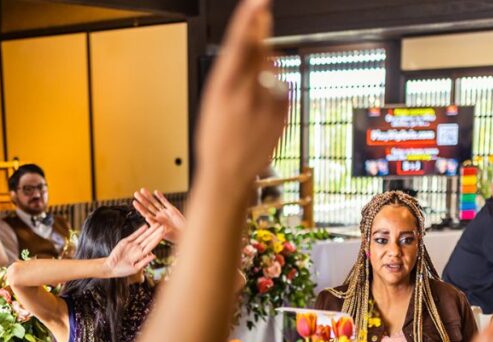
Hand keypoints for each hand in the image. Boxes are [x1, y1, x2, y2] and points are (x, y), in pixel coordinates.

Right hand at [103, 224, 163, 277]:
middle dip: (156, 233)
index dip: (157, 240)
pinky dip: (139, 231)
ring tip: (156, 224)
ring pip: (143, 236)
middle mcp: (138, 249)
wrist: (110, 267)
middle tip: (164, 226)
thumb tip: (154, 256)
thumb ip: (144, 261)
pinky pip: (134, 235)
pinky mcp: (125, 241)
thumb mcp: (135, 268)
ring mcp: (132, 245)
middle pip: (149, 239)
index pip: (151, 246)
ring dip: (150, 230)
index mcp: (142, 255)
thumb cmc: (123, 270)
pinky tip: (145, 226)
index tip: (164, 235)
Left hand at [132, 188, 185, 242]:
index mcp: (155, 222)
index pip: (145, 213)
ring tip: (143, 190)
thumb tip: (146, 217)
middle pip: (148, 206)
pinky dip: (160, 197)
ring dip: (149, 196)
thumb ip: (154, 224)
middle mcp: (158, 216)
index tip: (134, 202)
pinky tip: (155, 192)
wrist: (185, 234)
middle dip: (142, 200)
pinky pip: (164, 202)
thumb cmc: (174, 236)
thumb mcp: (163, 231)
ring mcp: (164, 212)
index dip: (139, 208)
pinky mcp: (171, 209)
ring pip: (155, 203)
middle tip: (136, 193)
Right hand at [195, 0, 288, 181]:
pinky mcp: (282, 112)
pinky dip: (275, 88)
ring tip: (251, 91)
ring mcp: (266, 103)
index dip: (248, 20)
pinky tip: (261, 105)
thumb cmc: (215, 139)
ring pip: (273, 67)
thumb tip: (253, 47)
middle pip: (260, 49)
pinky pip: (282, 86)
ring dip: (266, 66)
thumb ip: (232, 72)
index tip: (258, 2)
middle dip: (261, 32)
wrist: (228, 174)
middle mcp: (245, 93)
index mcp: (222, 88)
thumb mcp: (211, 101)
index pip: (238, 45)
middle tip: (262, 17)